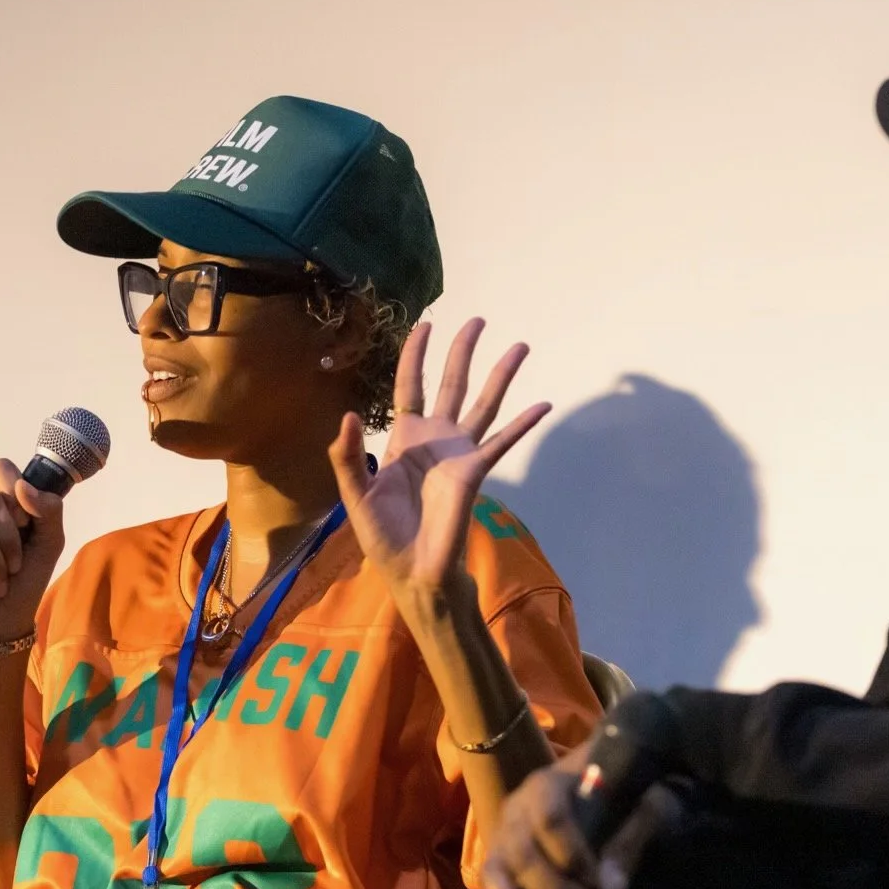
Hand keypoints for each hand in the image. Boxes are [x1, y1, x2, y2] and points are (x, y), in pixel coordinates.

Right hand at [0, 459, 66, 643]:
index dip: (14, 492)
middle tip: (15, 565)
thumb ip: (49, 509)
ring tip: (0, 583)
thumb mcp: (50, 543)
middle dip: (10, 539)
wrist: (6, 621)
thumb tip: (21, 487)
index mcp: (5, 505)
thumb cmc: (26, 581)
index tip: (24, 523)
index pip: (1, 470)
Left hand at [328, 319, 549, 599]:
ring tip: (520, 346)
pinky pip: (502, 442)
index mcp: (403, 439)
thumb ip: (346, 456)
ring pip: (484, 404)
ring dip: (502, 376)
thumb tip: (347, 414)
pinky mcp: (476, 472)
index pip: (410, 387)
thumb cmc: (382, 535)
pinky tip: (542, 405)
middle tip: (478, 320)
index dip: (415, 356)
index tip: (424, 325)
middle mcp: (435, 439)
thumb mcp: (354, 494)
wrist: (412, 569)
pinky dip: (523, 424)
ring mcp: (459, 453)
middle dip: (463, 352)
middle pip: (452, 384)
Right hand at [480, 745, 683, 888]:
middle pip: (521, 851)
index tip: (601, 884)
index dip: (573, 855)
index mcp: (549, 784)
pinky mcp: (497, 858)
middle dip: (553, 888)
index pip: (551, 818)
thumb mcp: (638, 810)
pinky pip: (490, 887)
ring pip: (495, 871)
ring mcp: (502, 833)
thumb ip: (626, 845)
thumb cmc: (620, 797)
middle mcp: (517, 807)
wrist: (600, 790)